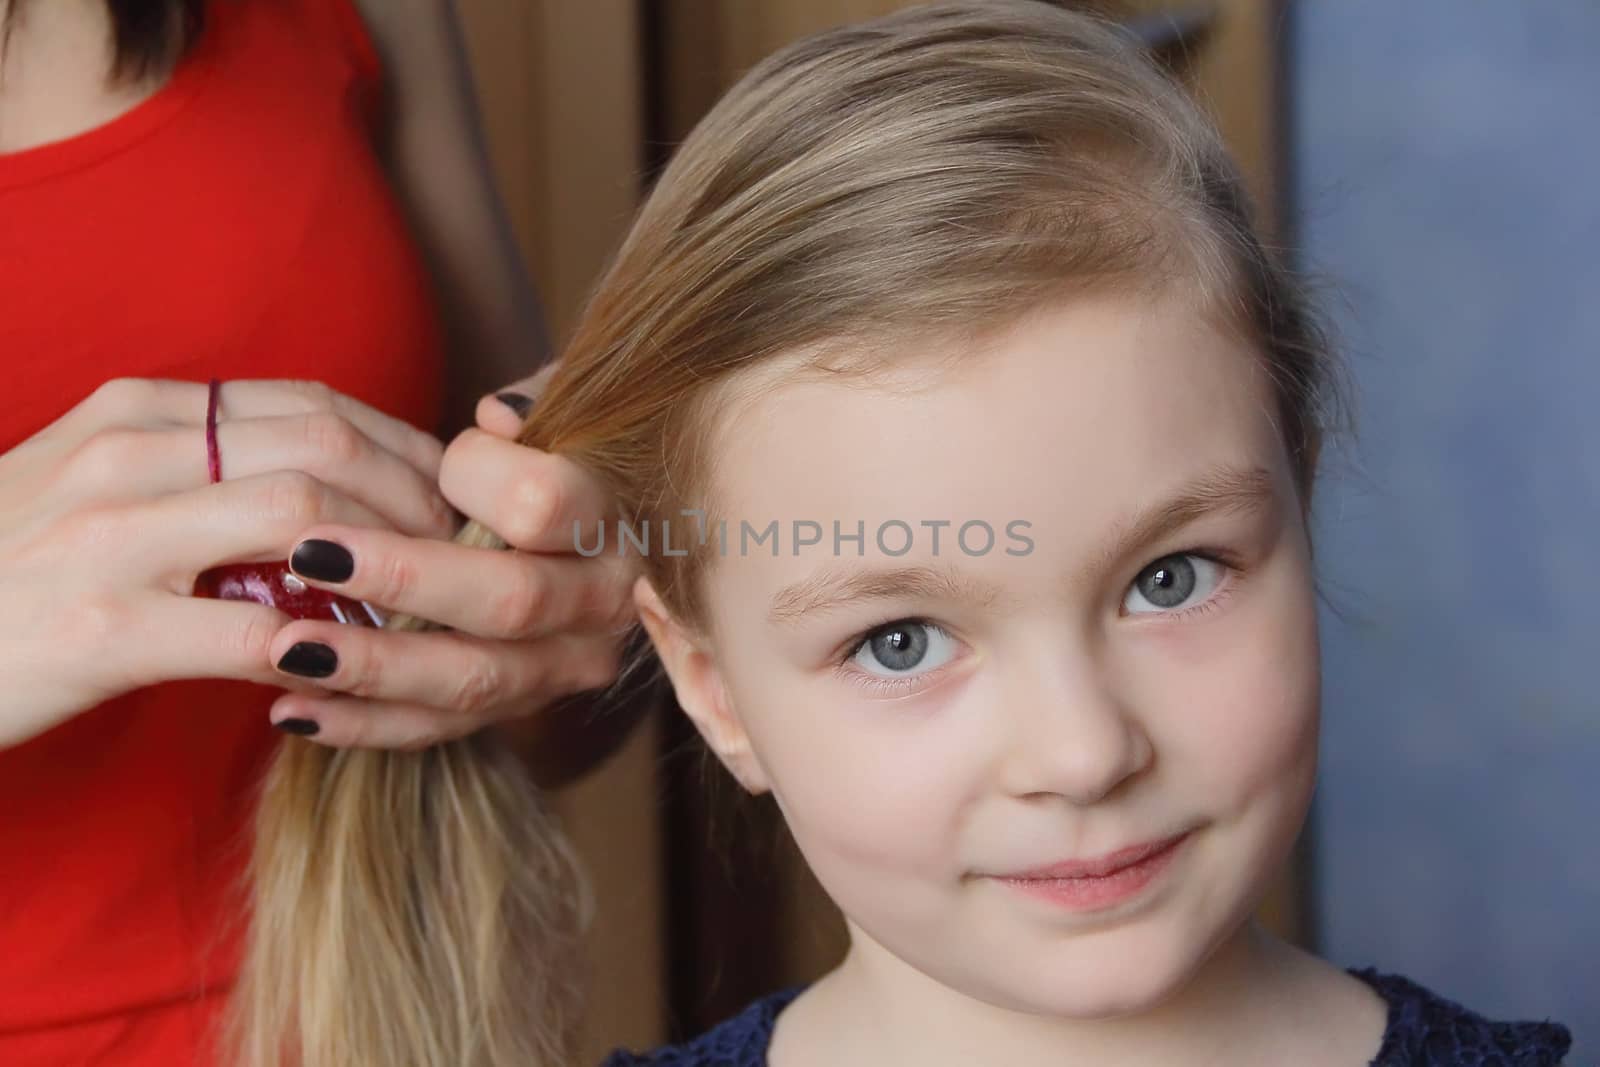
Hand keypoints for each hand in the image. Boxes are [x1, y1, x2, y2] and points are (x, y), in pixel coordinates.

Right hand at [0, 378, 454, 749]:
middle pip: (326, 446)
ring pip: (304, 519)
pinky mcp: (102, 626)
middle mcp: (130, 453)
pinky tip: (349, 666)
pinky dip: (324, 645)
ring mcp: (112, 536)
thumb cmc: (10, 568)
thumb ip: (199, 469)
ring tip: (425, 606)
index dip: (402, 447)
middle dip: (417, 498)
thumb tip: (325, 485)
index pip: (311, 403)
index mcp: (139, 412)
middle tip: (461, 554)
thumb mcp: (98, 483)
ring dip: (388, 563)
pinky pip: (252, 627)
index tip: (450, 494)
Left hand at [259, 366, 640, 751]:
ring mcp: (563, 666)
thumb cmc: (557, 459)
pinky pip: (439, 729)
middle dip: (404, 580)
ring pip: (473, 678)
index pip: (544, 504)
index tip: (434, 465)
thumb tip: (497, 418)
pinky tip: (292, 709)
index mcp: (615, 522)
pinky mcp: (516, 708)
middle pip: (510, 601)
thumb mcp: (561, 416)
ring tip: (284, 649)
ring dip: (373, 667)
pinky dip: (363, 726)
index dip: (480, 479)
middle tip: (310, 554)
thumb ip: (535, 405)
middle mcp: (604, 605)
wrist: (583, 539)